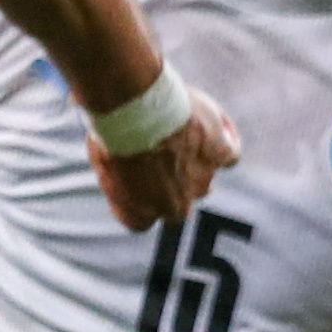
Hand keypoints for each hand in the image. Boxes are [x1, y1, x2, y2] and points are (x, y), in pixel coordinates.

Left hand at [89, 89, 240, 231]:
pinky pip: (230, 155)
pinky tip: (217, 128)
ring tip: (183, 132)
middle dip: (171, 187)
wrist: (134, 110)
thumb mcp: (100, 157)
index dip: (141, 201)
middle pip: (178, 204)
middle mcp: (173, 206)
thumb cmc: (110, 131)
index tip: (135, 182)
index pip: (142, 220)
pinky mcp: (218, 155)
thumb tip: (114, 160)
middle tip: (163, 159)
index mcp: (138, 213)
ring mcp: (199, 182)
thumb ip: (115, 170)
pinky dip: (226, 142)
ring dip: (195, 164)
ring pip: (204, 181)